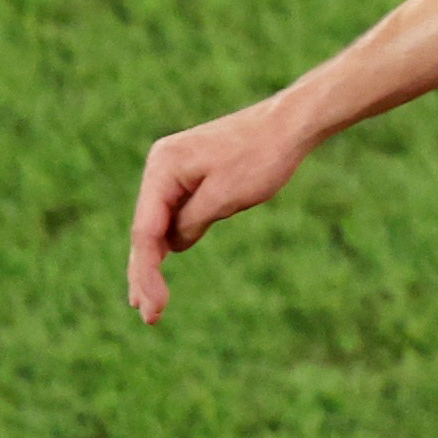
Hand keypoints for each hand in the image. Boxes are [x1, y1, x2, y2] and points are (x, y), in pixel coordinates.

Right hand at [127, 100, 314, 323]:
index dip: (147, 272)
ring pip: (159, 223)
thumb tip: (173, 245)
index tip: (152, 306)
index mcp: (162, 168)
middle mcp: (161, 167)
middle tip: (148, 315)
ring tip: (149, 301)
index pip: (145, 230)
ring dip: (156, 259)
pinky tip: (164, 263)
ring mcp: (175, 170)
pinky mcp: (192, 175)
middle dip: (146, 273)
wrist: (291, 123)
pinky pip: (175, 213)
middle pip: (146, 229)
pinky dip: (173, 238)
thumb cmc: (262, 156)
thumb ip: (192, 224)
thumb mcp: (225, 198)